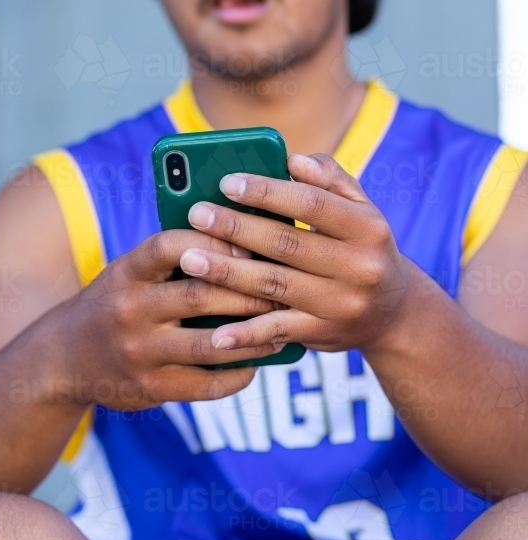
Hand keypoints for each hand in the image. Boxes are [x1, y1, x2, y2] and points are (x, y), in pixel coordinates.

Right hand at [44, 229, 284, 409]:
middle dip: (250, 291)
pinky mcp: (150, 387)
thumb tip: (245, 243)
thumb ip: (171, 261)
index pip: (172, 245)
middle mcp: (129, 311)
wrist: (63, 358)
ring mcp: (139, 352)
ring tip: (281, 327)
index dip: (216, 242)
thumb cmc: (113, 305)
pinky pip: (206, 384)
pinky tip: (255, 363)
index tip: (250, 244)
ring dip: (254, 336)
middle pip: (200, 295)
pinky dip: (237, 374)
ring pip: (210, 343)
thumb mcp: (128, 274)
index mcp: (126, 273)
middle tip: (285, 288)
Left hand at [178, 153, 418, 354]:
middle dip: (237, 228)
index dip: (267, 192)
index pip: (311, 204)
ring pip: (274, 285)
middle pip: (286, 244)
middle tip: (196, 214)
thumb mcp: (362, 210)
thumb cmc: (362, 248)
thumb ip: (330, 180)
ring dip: (228, 273)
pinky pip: (277, 331)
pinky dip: (245, 333)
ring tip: (190, 259)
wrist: (395, 313)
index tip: (227, 182)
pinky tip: (215, 332)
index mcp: (368, 227)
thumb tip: (293, 160)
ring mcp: (340, 303)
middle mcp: (358, 266)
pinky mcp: (322, 333)